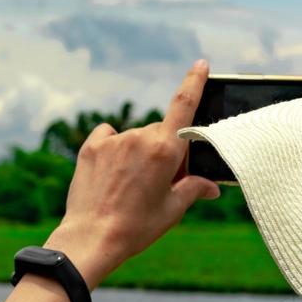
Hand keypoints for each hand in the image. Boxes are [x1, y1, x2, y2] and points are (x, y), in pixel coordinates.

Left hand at [44, 59, 220, 287]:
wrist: (91, 238)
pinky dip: (113, 147)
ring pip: (134, 137)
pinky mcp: (91, 146)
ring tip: (129, 185)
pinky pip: (108, 136)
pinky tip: (111, 170)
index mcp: (166, 150)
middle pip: (161, 132)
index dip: (194, 82)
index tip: (200, 64)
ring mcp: (113, 140)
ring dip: (137, 152)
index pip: (184, 105)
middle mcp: (139, 137)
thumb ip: (193, 189)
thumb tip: (210, 186)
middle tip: (160, 180)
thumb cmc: (137, 227)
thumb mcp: (172, 210)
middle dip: (164, 149)